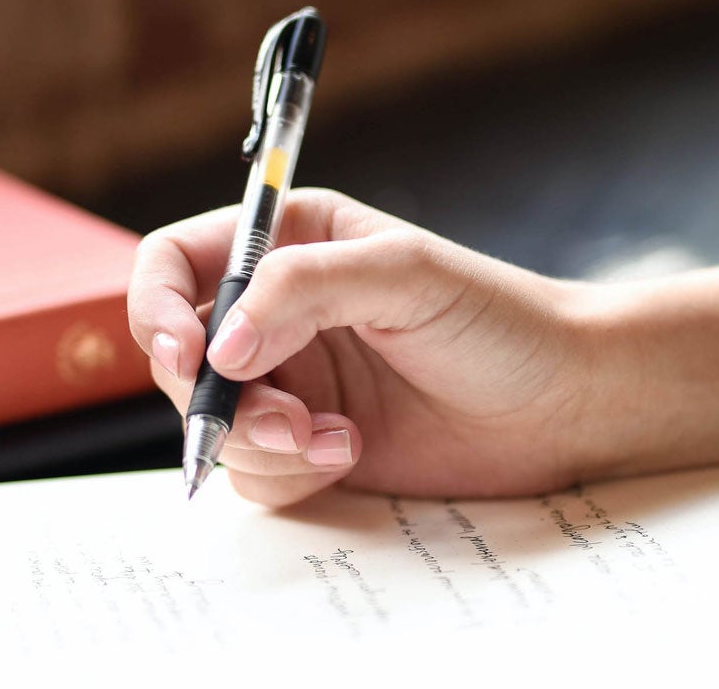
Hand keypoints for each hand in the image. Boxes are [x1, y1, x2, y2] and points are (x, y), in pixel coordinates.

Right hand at [128, 189, 599, 505]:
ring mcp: (296, 382)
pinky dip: (289, 472)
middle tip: (285, 416)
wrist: (561, 403)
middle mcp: (282, 313)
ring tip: (332, 440)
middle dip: (218, 397)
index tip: (187, 354)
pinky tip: (349, 454)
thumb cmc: (499, 321)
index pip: (178, 263)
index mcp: (294, 245)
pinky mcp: (313, 444)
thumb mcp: (405, 275)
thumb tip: (218, 348)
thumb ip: (303, 289)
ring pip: (214, 422)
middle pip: (184, 355)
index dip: (157, 308)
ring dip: (257, 441)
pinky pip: (255, 471)